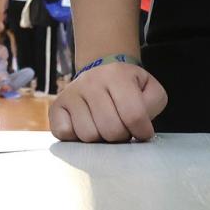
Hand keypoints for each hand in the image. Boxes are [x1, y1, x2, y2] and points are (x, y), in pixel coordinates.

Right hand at [49, 60, 165, 142]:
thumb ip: (153, 104)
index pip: (133, 115)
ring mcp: (71, 93)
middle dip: (121, 136)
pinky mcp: (56, 106)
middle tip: (122, 127)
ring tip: (104, 125)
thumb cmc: (128, 86)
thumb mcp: (149, 89)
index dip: (142, 131)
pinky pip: (65, 133)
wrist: (101, 71)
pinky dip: (76, 137)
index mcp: (117, 75)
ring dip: (100, 138)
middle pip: (111, 130)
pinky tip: (86, 125)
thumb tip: (140, 126)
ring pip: (88, 135)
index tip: (143, 131)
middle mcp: (90, 81)